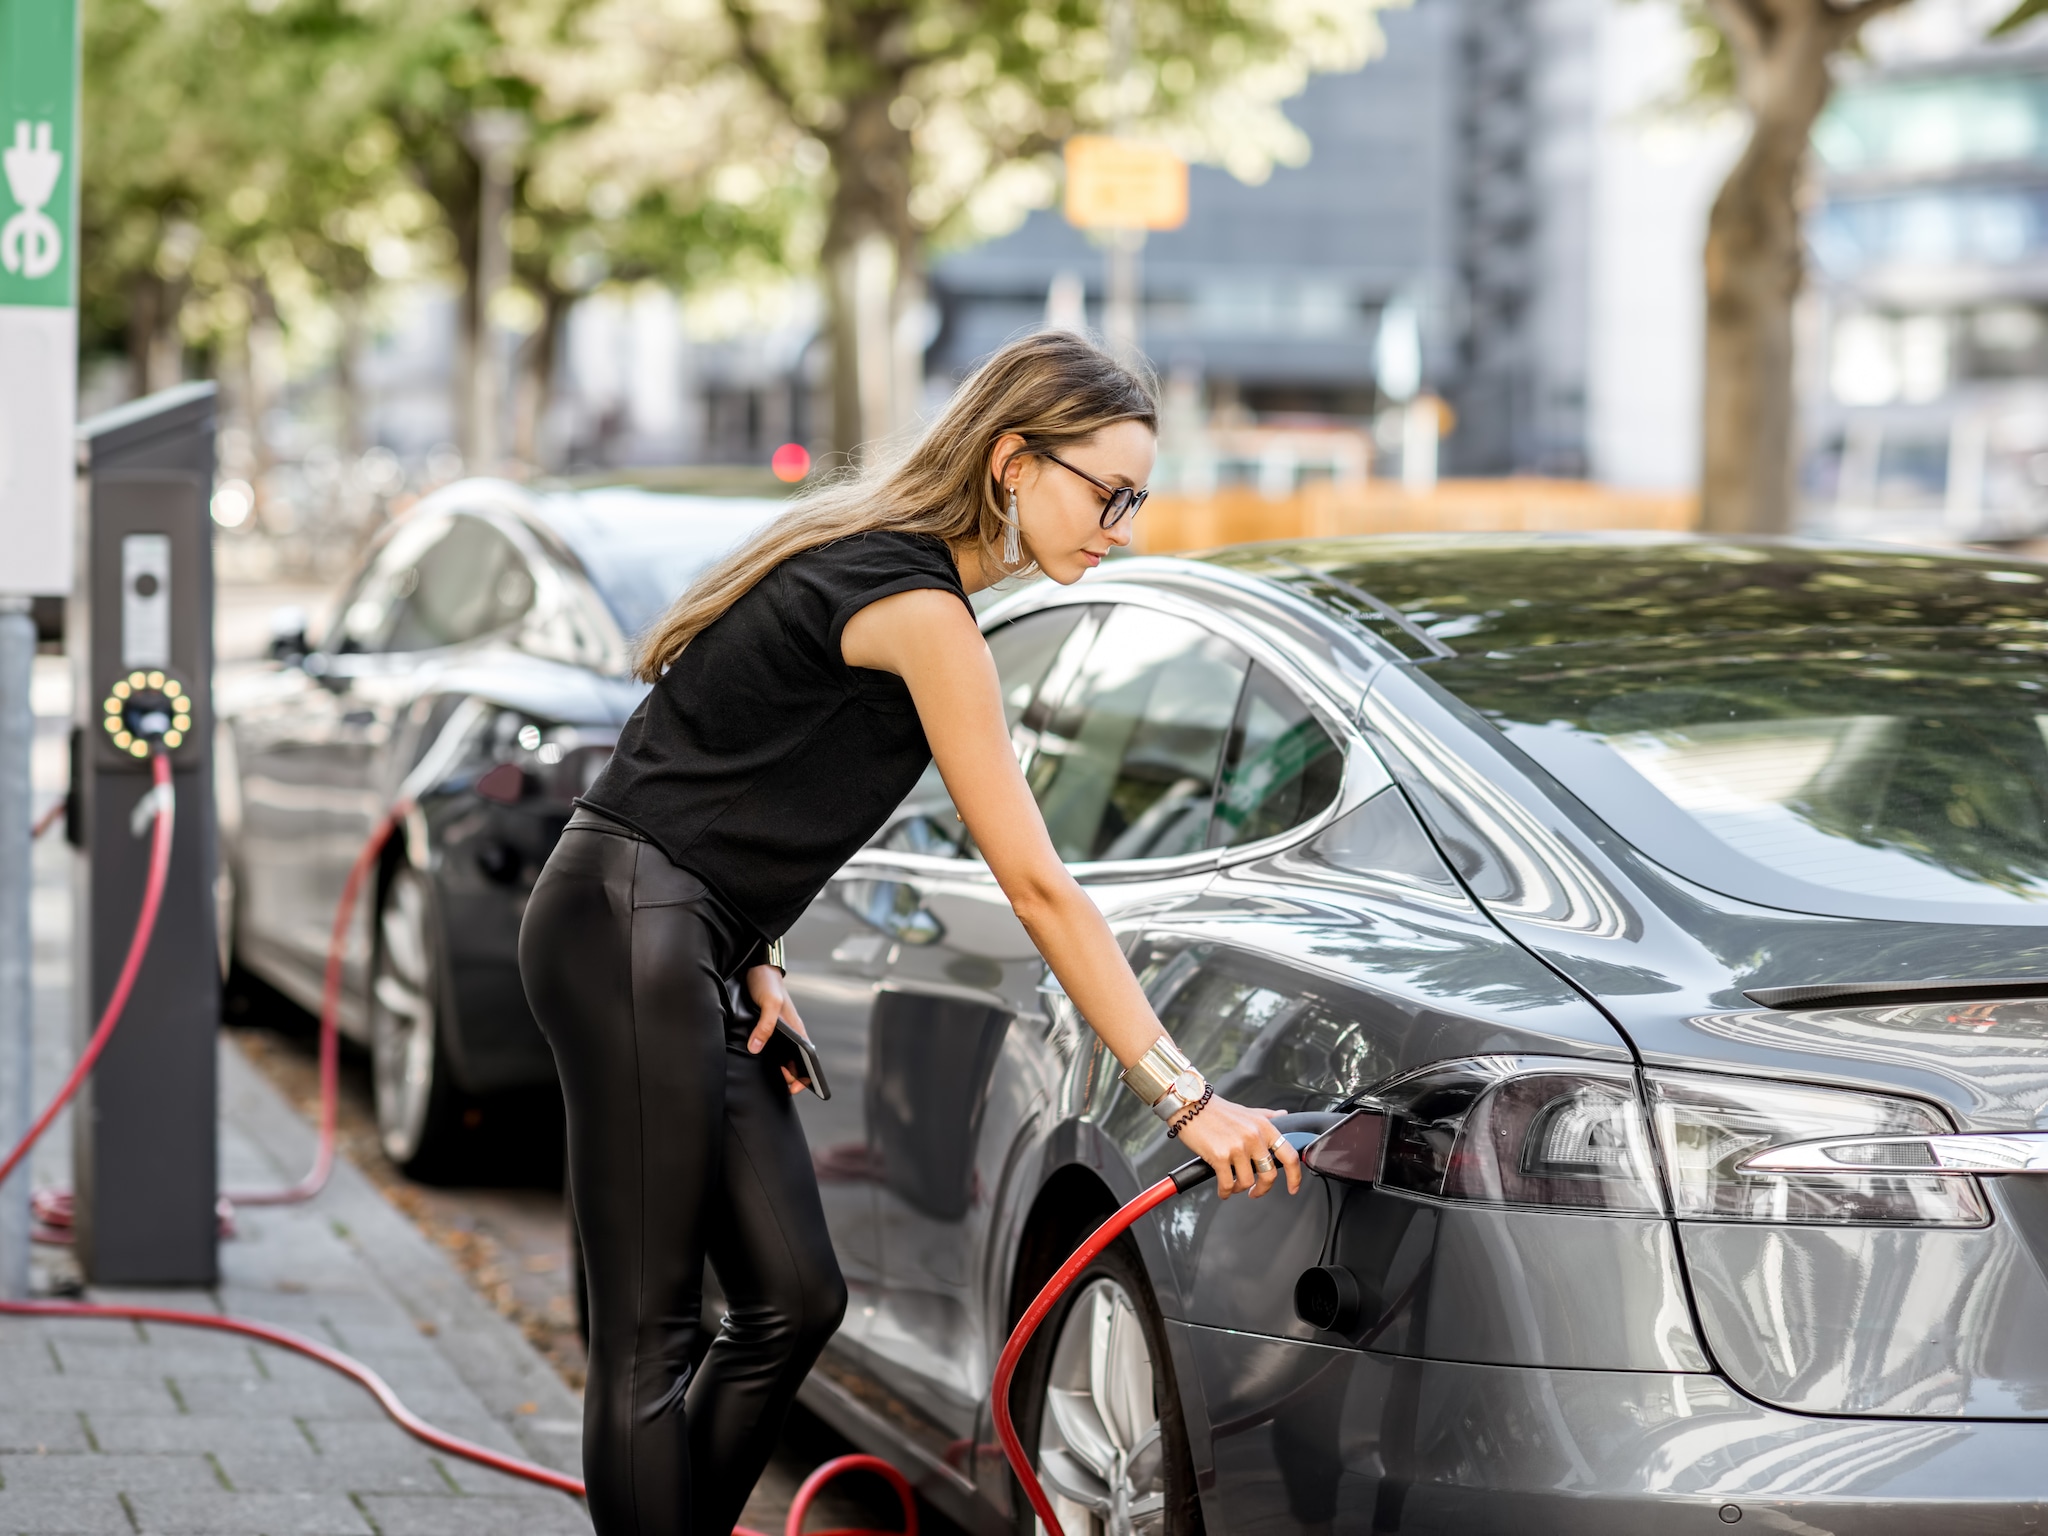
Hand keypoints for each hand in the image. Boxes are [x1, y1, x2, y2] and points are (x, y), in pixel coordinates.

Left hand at [744, 965, 809, 1095]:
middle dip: (788, 1076)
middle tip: (774, 1086)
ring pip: (782, 1055)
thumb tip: (756, 1048)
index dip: (802, 1076)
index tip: (793, 1089)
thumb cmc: (768, 984)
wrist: (757, 968)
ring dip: (776, 1067)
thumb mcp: (769, 1004)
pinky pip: (770, 1047)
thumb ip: (765, 1026)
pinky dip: (766, 1057)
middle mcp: (791, 1033)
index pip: (807, 1059)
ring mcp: (780, 1031)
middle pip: (794, 1060)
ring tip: (765, 1078)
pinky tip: (755, 1062)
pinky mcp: (767, 1028)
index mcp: (797, 1029)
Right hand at [1174, 1095, 1299, 1198]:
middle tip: (1255, 1192)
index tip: (1292, 1187)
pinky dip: (1225, 1191)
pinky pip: (1227, 1183)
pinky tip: (1222, 1189)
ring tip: (1232, 1186)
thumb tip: (1283, 1117)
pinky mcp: (1219, 1156)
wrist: (1190, 1105)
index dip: (1295, 1176)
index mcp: (1264, 1126)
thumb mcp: (1247, 1111)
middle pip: (1269, 1174)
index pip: (1289, 1155)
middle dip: (1263, 1189)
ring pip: (1247, 1182)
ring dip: (1239, 1189)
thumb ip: (1268, 1116)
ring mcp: (1237, 1147)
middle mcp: (1253, 1137)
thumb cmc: (1216, 1109)